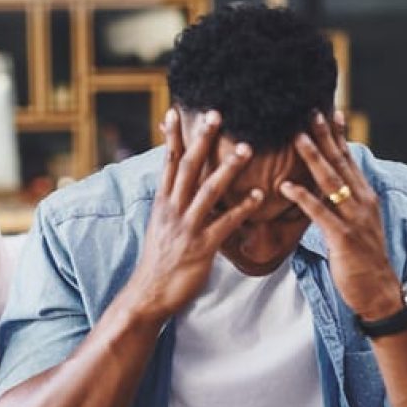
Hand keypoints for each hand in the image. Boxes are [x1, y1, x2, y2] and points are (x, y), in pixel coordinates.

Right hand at [128, 108, 263, 320]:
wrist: (148, 295)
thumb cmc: (157, 262)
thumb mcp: (159, 227)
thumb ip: (171, 205)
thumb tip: (179, 188)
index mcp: (162, 203)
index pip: (167, 163)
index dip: (172, 137)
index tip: (175, 112)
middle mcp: (172, 210)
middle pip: (188, 167)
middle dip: (201, 139)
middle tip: (216, 114)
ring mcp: (186, 228)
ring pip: (208, 190)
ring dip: (228, 168)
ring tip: (246, 148)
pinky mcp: (201, 247)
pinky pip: (225, 223)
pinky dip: (242, 208)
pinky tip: (258, 196)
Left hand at [280, 111, 401, 319]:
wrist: (378, 290)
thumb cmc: (360, 258)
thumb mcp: (352, 224)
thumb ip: (340, 204)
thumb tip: (325, 187)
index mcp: (363, 197)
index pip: (349, 160)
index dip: (338, 136)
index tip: (328, 112)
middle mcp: (361, 201)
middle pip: (340, 163)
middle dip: (325, 136)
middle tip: (309, 112)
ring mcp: (354, 218)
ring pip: (331, 182)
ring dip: (313, 158)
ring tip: (296, 138)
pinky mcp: (343, 236)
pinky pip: (320, 213)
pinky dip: (303, 198)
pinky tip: (286, 187)